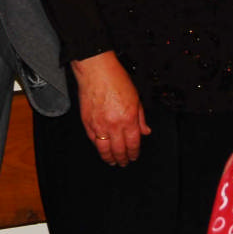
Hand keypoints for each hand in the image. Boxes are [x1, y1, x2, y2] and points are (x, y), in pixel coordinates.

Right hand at [72, 52, 151, 166]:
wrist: (96, 70)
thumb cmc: (116, 79)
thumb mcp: (136, 97)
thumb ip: (141, 117)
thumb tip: (145, 131)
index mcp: (128, 118)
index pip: (133, 144)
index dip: (134, 153)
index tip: (134, 156)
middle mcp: (114, 124)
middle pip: (119, 150)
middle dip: (122, 159)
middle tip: (123, 163)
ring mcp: (99, 125)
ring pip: (104, 149)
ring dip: (109, 158)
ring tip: (112, 162)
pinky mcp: (87, 122)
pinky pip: (93, 140)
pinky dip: (98, 147)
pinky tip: (101, 148)